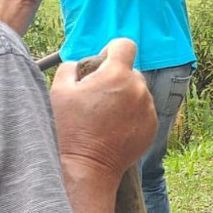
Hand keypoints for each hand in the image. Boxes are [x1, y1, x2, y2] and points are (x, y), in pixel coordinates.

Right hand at [50, 39, 156, 181]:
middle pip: (131, 71)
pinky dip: (132, 114)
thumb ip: (71, 67)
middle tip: (96, 96)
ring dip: (124, 97)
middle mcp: (138, 89)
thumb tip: (81, 64)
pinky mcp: (153, 127)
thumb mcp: (59, 91)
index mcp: (117, 75)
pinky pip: (143, 111)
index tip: (102, 62)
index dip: (112, 50)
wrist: (86, 166)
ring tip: (104, 115)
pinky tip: (114, 127)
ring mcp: (148, 109)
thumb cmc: (69, 128)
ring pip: (138, 92)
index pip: (125, 45)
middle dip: (115, 78)